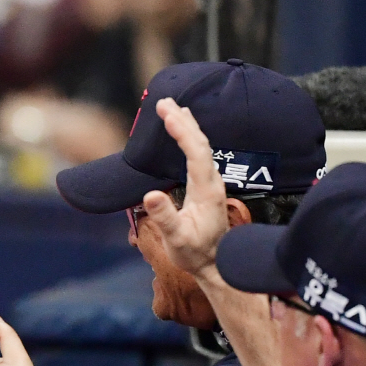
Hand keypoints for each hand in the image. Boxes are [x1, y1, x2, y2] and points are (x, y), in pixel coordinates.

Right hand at [143, 98, 229, 278]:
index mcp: (206, 190)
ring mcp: (210, 183)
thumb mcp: (177, 239)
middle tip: (163, 102)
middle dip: (182, 121)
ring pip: (202, 146)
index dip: (182, 131)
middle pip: (200, 143)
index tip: (167, 114)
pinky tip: (183, 133)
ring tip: (173, 108)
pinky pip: (199, 154)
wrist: (215, 263)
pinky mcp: (206, 186)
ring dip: (187, 126)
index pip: (196, 152)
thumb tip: (150, 195)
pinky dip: (189, 138)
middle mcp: (212, 182)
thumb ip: (165, 217)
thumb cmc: (195, 253)